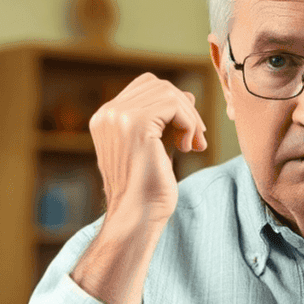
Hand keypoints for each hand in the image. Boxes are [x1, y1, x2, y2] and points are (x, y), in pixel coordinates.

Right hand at [88, 72, 206, 227]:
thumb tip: (186, 95)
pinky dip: (189, 123)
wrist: (137, 217)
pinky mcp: (135, 124)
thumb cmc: (148, 190)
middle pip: (158, 86)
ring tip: (192, 145)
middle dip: (184, 109)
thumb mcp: (157, 146)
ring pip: (168, 93)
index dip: (173, 104)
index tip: (188, 131)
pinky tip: (187, 148)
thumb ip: (165, 120)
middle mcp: (107, 114)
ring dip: (190, 118)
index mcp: (106, 118)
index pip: (145, 87)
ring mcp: (118, 117)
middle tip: (197, 138)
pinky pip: (174, 105)